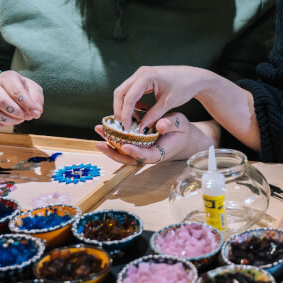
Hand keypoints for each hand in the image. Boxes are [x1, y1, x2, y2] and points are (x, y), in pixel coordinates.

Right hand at [0, 71, 43, 130]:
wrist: (5, 90)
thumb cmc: (23, 90)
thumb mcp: (33, 89)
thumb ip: (37, 99)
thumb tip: (36, 111)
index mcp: (8, 77)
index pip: (15, 90)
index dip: (27, 104)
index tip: (36, 113)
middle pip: (2, 101)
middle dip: (17, 113)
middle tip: (28, 117)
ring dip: (9, 120)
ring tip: (19, 119)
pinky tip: (5, 124)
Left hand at [94, 113, 213, 164]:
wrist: (184, 138)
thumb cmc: (182, 131)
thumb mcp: (181, 124)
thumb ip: (170, 124)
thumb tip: (159, 125)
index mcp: (159, 152)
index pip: (145, 156)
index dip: (135, 152)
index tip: (125, 146)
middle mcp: (147, 154)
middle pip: (128, 158)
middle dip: (113, 151)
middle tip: (101, 142)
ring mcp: (141, 150)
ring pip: (122, 151)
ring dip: (109, 143)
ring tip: (99, 130)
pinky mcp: (137, 144)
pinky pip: (123, 142)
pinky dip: (113, 136)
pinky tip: (105, 126)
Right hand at [113, 66, 215, 131]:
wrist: (194, 77)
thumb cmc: (184, 87)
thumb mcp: (168, 103)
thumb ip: (153, 116)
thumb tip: (140, 129)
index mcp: (146, 76)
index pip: (129, 97)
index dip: (125, 114)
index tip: (126, 129)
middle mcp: (140, 73)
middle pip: (120, 93)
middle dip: (120, 110)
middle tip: (124, 126)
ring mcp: (141, 74)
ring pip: (123, 92)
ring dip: (124, 107)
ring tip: (132, 121)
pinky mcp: (143, 78)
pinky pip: (130, 91)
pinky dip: (131, 103)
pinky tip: (140, 112)